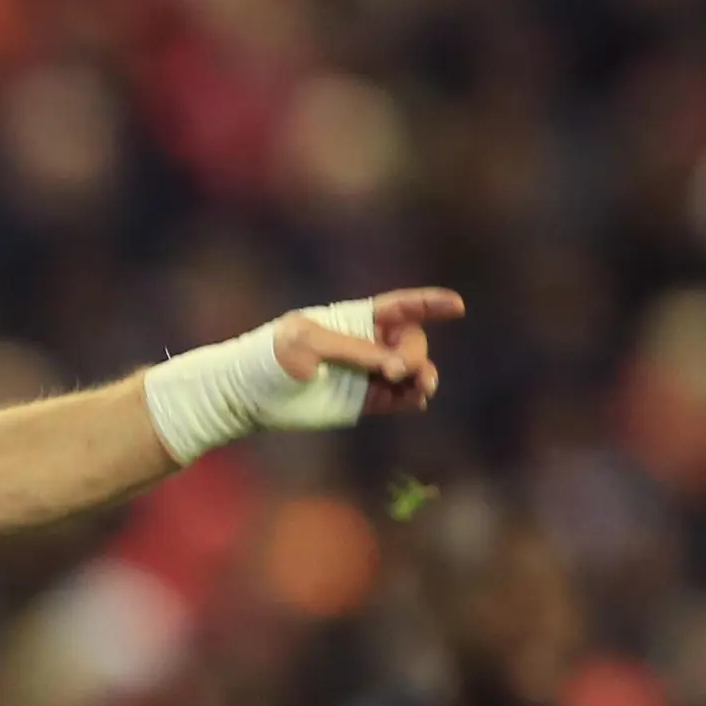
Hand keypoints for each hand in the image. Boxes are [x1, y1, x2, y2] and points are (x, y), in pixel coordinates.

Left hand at [272, 288, 460, 415]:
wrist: (248, 395)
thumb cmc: (272, 357)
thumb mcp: (308, 343)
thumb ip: (354, 350)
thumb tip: (395, 368)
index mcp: (357, 318)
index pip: (402, 307)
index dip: (430, 304)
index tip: (456, 306)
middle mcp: (368, 344)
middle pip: (412, 342)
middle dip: (415, 353)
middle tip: (397, 370)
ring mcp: (367, 373)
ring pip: (412, 371)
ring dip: (423, 376)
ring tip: (421, 387)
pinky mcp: (363, 401)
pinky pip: (399, 398)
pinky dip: (412, 398)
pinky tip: (417, 399)